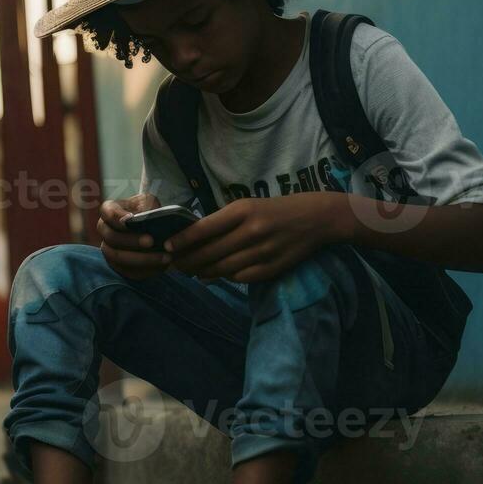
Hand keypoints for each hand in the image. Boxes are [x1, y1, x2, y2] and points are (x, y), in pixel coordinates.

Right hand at [97, 193, 169, 280]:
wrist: (154, 228)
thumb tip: (147, 218)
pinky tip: (162, 266)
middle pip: (111, 237)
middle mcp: (105, 230)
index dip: (117, 218)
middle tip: (151, 241)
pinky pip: (127, 272)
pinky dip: (146, 270)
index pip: (108, 213)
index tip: (131, 220)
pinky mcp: (117, 266)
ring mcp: (108, 249)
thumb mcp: (149, 202)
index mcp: (109, 210)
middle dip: (131, 240)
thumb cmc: (148, 210)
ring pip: (118, 257)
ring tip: (164, 257)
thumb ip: (147, 206)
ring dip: (142, 259)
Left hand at [164, 192, 355, 282]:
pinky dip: (223, 277)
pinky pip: (240, 277)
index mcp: (242, 211)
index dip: (182, 241)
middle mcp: (251, 231)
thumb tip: (194, 240)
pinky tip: (212, 276)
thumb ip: (222, 221)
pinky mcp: (271, 268)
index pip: (204, 229)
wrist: (315, 219)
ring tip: (189, 272)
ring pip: (222, 268)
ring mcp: (262, 252)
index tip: (167, 247)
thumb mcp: (247, 206)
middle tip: (174, 265)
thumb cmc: (274, 209)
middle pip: (210, 252)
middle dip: (187, 261)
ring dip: (202, 272)